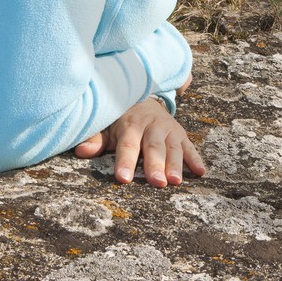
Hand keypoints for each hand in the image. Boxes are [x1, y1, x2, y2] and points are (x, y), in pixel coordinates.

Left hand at [73, 97, 206, 186]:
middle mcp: (152, 126)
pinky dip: (196, 159)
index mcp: (131, 124)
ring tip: (176, 181)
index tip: (123, 178)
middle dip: (155, 165)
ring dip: (176, 165)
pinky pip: (190, 147)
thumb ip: (95, 140)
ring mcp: (169, 130)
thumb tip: (81, 151)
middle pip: (153, 148)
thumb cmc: (120, 119)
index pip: (127, 145)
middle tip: (157, 182)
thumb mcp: (106, 126)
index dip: (125, 161)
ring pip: (173, 148)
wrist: (143, 98)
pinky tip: (201, 172)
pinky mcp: (181, 134)